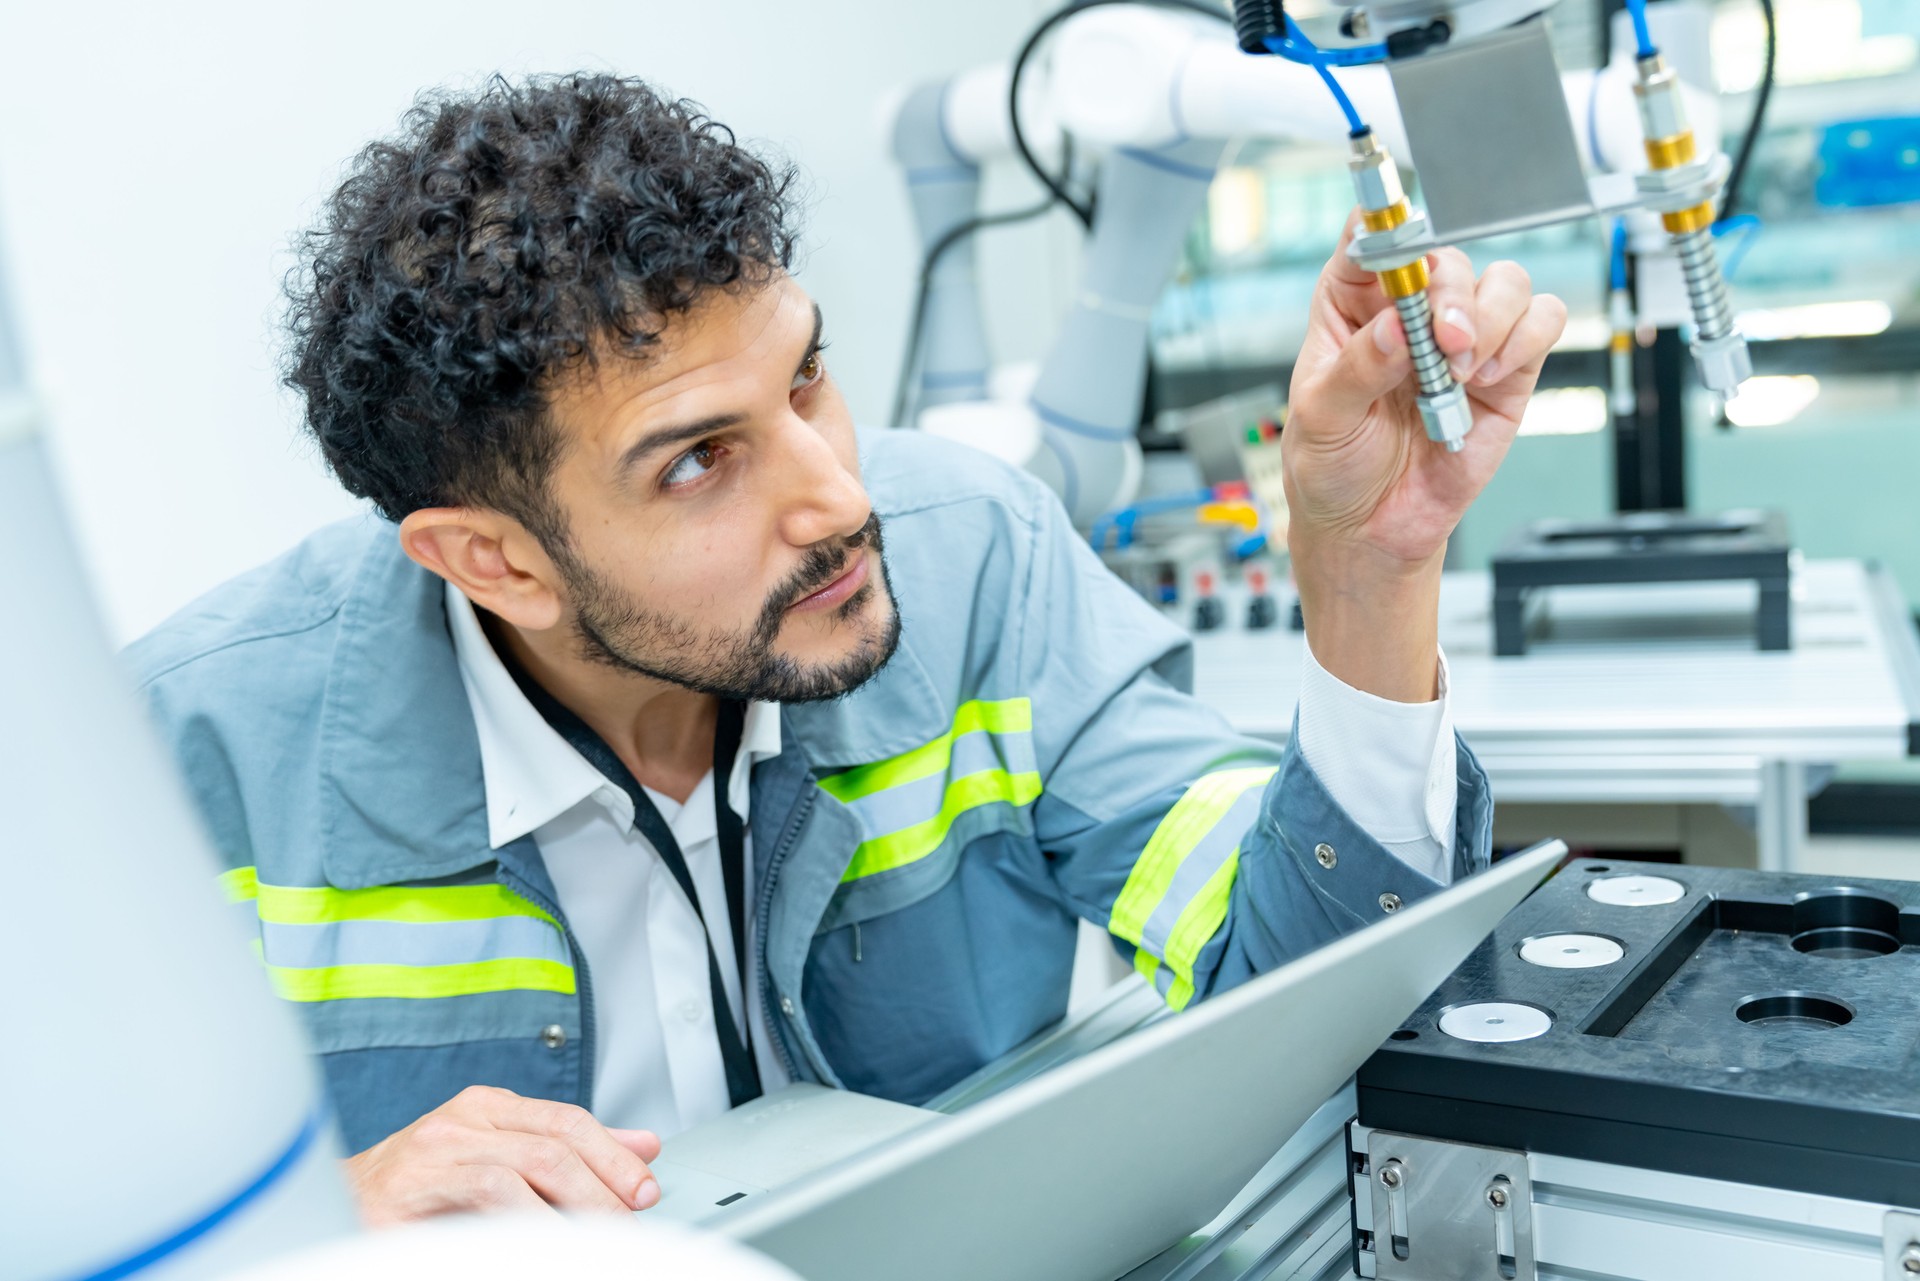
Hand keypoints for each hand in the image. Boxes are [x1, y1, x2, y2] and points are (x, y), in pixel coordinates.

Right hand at [343, 1085, 663, 1225]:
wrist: (330, 1209)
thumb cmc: (419, 1190)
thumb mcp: (498, 1157)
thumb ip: (568, 1152)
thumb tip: (643, 1148)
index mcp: (486, 1107)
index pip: (568, 1121)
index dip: (614, 1156)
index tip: (646, 1192)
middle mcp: (460, 1122)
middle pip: (554, 1145)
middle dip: (603, 1188)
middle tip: (627, 1226)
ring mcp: (431, 1156)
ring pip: (524, 1172)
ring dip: (572, 1212)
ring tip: (595, 1242)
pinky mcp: (404, 1196)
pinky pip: (483, 1203)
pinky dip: (525, 1228)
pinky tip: (543, 1248)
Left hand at [1283, 212, 1566, 701]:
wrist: (1371, 529)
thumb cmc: (1332, 467)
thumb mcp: (1323, 418)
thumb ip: (1360, 367)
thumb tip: (1396, 325)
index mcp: (1351, 303)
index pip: (1372, 238)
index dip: (1390, 228)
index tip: (1406, 248)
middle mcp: (1409, 308)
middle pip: (1448, 255)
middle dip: (1452, 293)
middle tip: (1445, 339)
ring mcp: (1462, 336)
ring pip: (1503, 281)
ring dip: (1490, 317)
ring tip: (1462, 371)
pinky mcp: (1507, 369)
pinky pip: (1542, 321)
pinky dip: (1526, 338)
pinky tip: (1490, 377)